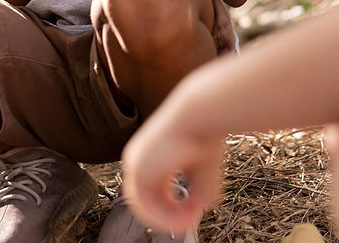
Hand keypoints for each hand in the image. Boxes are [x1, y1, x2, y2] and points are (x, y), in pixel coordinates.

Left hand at [121, 97, 224, 234]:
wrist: (200, 116)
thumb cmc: (203, 134)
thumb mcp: (203, 168)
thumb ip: (199, 190)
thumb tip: (203, 208)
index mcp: (149, 154)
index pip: (151, 189)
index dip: (168, 206)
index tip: (187, 213)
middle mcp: (138, 159)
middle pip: (144, 199)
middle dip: (166, 215)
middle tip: (188, 223)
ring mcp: (135, 165)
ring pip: (143, 206)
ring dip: (166, 219)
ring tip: (189, 222)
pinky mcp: (138, 171)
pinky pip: (144, 206)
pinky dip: (164, 217)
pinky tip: (185, 217)